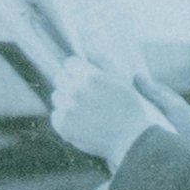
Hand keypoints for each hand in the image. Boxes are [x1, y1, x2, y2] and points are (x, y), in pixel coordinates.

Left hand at [39, 55, 164, 167]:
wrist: (133, 142)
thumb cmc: (131, 111)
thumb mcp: (122, 83)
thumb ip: (104, 64)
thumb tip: (91, 48)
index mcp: (90, 76)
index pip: (70, 64)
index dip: (79, 71)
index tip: (87, 79)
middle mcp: (75, 90)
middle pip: (60, 79)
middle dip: (71, 85)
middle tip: (88, 97)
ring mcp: (67, 108)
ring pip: (57, 97)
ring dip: (68, 103)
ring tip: (87, 113)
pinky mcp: (62, 124)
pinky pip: (57, 116)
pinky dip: (67, 120)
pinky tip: (84, 124)